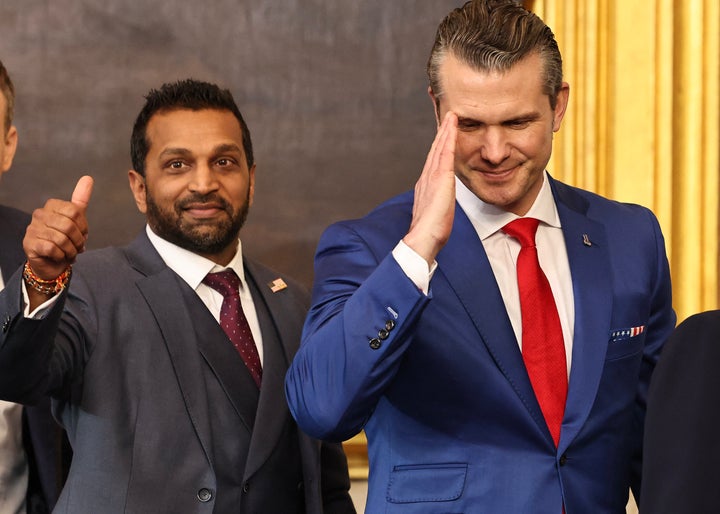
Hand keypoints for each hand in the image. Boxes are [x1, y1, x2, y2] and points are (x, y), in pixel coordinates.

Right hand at [24, 175, 93, 280]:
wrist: (52, 262)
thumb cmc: (65, 239)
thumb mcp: (76, 219)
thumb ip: (81, 199)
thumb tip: (88, 178)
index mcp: (52, 205)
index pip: (75, 212)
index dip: (83, 226)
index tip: (83, 234)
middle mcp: (39, 214)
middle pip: (69, 226)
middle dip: (78, 240)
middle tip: (78, 247)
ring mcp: (32, 228)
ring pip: (61, 239)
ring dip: (71, 250)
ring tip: (70, 253)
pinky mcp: (29, 243)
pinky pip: (52, 248)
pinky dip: (61, 256)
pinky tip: (59, 256)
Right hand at [403, 111, 457, 263]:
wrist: (423, 238)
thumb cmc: (430, 232)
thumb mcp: (436, 214)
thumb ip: (439, 204)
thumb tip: (442, 205)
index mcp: (427, 185)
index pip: (435, 160)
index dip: (439, 144)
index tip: (445, 132)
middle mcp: (427, 177)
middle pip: (435, 149)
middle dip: (441, 131)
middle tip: (447, 114)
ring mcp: (432, 176)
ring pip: (439, 147)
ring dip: (445, 129)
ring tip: (451, 114)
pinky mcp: (440, 178)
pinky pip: (445, 153)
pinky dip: (448, 137)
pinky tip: (452, 126)